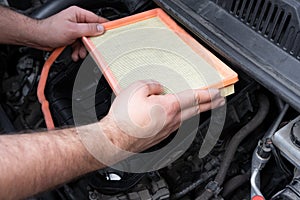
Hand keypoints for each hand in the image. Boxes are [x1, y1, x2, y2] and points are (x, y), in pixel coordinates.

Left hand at [36, 6, 106, 60]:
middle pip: (91, 33)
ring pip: (85, 41)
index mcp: (78, 14)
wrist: (38, 38)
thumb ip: (88, 29)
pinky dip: (78, 51)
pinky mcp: (71, 38)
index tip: (111, 32)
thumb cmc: (50, 30)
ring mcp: (74, 30)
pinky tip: (75, 55)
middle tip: (91, 48)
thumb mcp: (73, 30)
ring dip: (83, 49)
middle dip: (90, 43)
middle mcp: (77, 21)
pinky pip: (79, 45)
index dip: (104, 26)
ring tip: (79, 54)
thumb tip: (100, 28)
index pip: (96, 19)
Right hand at [102, 80, 224, 153]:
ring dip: (199, 111)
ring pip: (188, 118)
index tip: (218, 91)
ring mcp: (167, 130)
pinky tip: (182, 116)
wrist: (114, 139)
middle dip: (211, 104)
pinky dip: (185, 118)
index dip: (208, 93)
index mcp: (168, 106)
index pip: (194, 97)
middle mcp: (171, 120)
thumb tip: (159, 87)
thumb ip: (152, 85)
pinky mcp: (160, 136)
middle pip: (197, 110)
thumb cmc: (124, 118)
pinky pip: (177, 124)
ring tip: (205, 107)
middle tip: (221, 101)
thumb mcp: (136, 90)